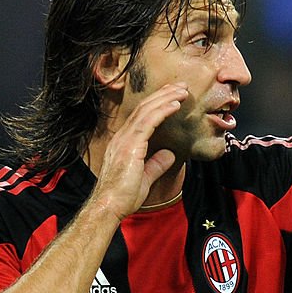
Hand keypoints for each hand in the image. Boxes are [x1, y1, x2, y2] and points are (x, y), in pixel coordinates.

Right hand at [92, 82, 188, 218]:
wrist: (109, 206)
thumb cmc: (123, 196)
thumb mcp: (145, 178)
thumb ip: (156, 164)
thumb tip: (169, 154)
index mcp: (124, 143)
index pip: (142, 116)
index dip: (158, 104)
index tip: (174, 97)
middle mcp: (122, 137)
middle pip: (144, 108)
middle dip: (164, 95)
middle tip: (181, 86)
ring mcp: (124, 140)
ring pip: (146, 111)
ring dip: (166, 98)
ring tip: (182, 91)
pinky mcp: (130, 146)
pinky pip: (148, 122)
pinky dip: (163, 111)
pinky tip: (175, 104)